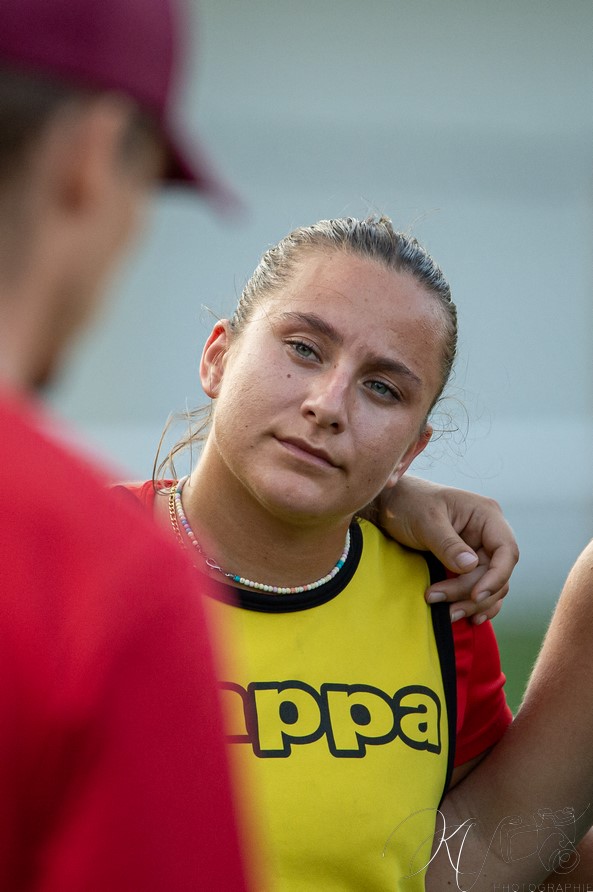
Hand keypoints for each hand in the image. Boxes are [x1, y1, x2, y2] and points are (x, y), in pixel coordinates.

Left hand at [376, 476, 518, 623]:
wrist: (390, 505)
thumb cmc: (409, 504)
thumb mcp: (426, 521)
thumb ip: (448, 544)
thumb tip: (471, 566)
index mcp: (486, 515)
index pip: (506, 551)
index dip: (496, 576)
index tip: (474, 594)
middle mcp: (488, 534)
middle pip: (495, 573)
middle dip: (470, 592)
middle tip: (436, 598)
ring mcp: (479, 550)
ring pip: (490, 586)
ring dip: (471, 603)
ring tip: (446, 614)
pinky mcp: (468, 565)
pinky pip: (481, 588)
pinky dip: (474, 604)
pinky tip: (467, 617)